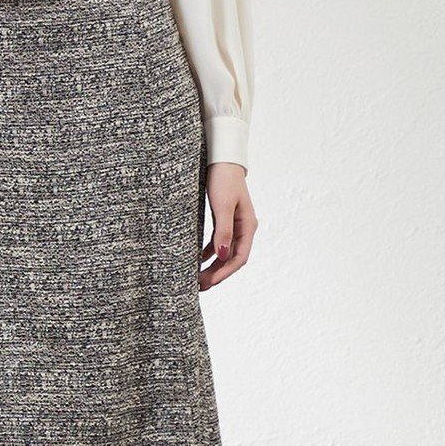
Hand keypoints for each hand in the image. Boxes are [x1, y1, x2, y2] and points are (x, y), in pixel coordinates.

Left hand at [199, 162, 255, 289]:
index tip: (208, 282)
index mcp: (247, 226)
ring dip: (212, 266)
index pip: (239, 258)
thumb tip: (221, 256)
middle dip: (216, 274)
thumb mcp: (223, 206)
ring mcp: (234, 225)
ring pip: (224, 252)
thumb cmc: (224, 179)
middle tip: (198, 286)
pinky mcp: (224, 220)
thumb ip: (223, 231)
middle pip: (231, 259)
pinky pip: (218, 243)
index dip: (224, 272)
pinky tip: (197, 259)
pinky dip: (208, 253)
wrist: (222, 159)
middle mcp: (243, 228)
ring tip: (197, 278)